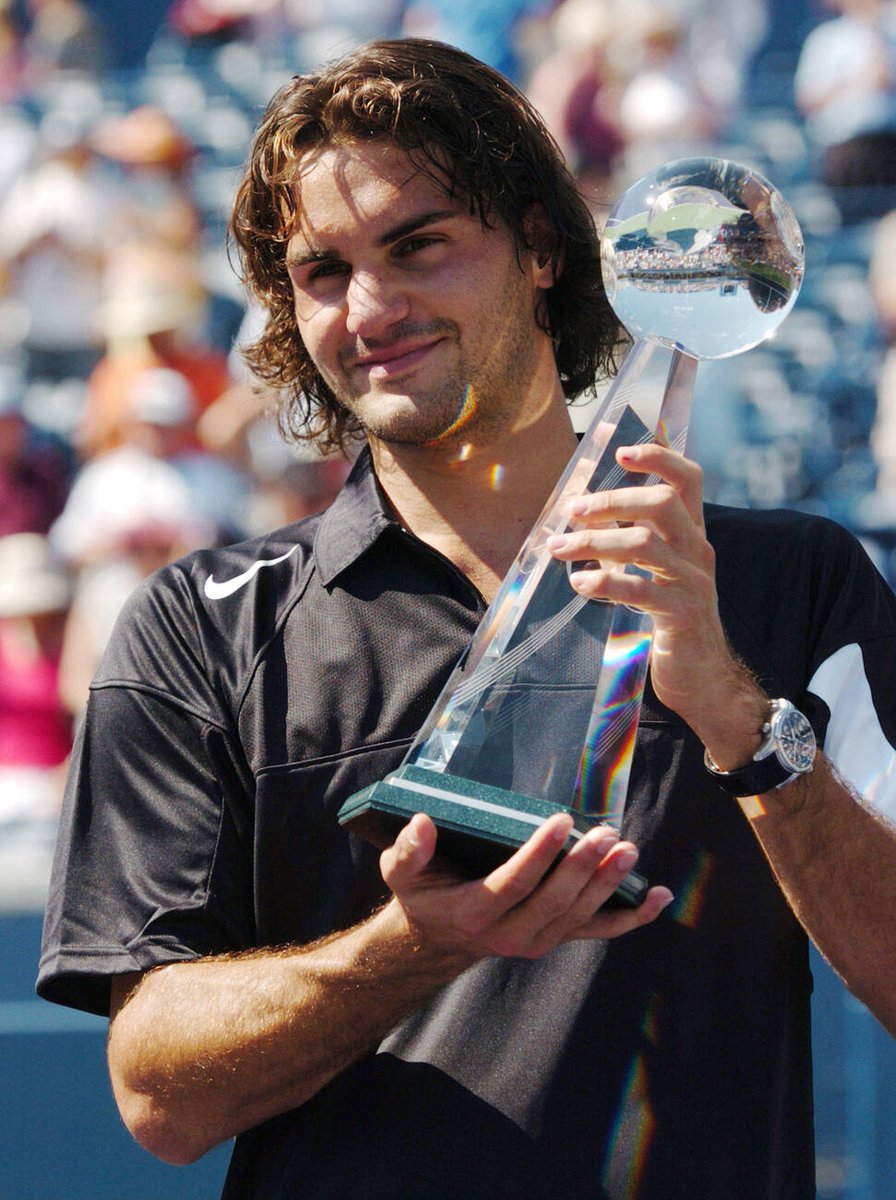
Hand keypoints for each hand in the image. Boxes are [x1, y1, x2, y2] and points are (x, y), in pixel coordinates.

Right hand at [380, 812, 672, 962]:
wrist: (437, 939)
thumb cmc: (423, 893)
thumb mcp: (401, 872)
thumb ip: (409, 850)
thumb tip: (423, 823)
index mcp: (475, 913)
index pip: (514, 883)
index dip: (539, 854)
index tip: (561, 821)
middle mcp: (509, 935)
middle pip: (554, 901)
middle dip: (582, 868)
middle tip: (606, 834)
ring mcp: (537, 941)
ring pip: (579, 915)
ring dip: (608, 885)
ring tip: (628, 851)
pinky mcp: (555, 939)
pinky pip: (598, 931)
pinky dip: (632, 917)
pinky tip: (660, 897)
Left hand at [546, 443, 758, 740]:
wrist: (704, 679)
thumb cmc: (671, 621)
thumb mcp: (657, 574)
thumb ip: (632, 543)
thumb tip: (585, 516)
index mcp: (692, 535)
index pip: (689, 480)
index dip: (659, 458)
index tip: (620, 452)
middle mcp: (698, 552)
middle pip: (662, 504)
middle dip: (611, 502)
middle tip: (571, 512)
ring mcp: (693, 583)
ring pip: (645, 544)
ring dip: (595, 541)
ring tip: (559, 548)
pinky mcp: (682, 615)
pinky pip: (641, 590)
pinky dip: (605, 582)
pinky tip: (579, 582)